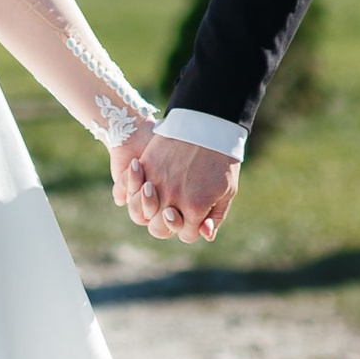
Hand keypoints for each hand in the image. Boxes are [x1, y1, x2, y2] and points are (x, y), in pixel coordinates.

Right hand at [123, 132, 241, 244]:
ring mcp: (157, 184)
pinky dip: (135, 190)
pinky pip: (132, 189)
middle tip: (173, 211)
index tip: (194, 217)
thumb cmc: (222, 158)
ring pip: (140, 213)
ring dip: (147, 209)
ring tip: (157, 199)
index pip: (187, 235)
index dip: (191, 228)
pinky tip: (146, 184)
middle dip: (167, 224)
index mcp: (195, 208)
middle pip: (159, 229)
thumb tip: (205, 234)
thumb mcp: (227, 191)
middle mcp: (172, 200)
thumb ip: (215, 216)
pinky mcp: (146, 167)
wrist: (208, 123)